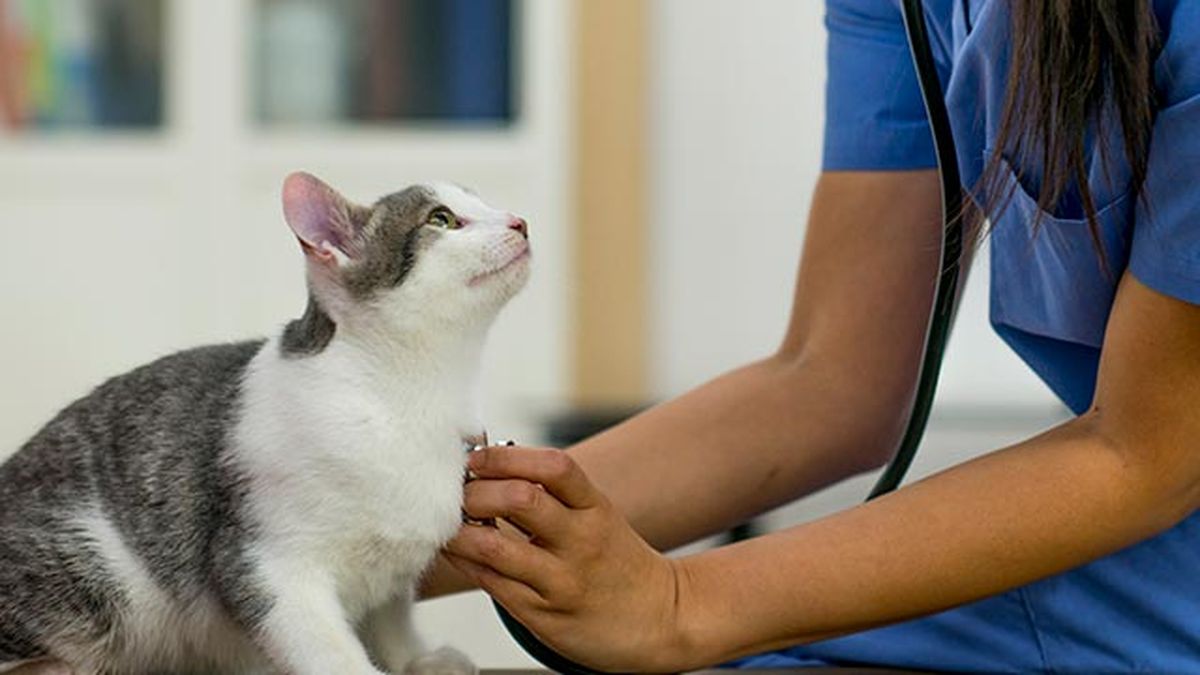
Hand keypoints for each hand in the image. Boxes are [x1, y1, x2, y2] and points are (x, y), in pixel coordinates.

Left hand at [445, 446, 691, 672]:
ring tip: (447, 523)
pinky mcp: (543, 616)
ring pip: (494, 547)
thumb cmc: (616, 561)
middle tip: (456, 494)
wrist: (661, 619)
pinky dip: (464, 561)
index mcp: (595, 508)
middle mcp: (581, 541)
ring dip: (459, 530)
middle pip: (520, 499)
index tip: (477, 458)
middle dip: (476, 491)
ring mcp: (562, 581)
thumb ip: (552, 494)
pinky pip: (491, 583)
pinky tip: (457, 551)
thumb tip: (490, 464)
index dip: (507, 456)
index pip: (554, 466)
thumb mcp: (596, 516)